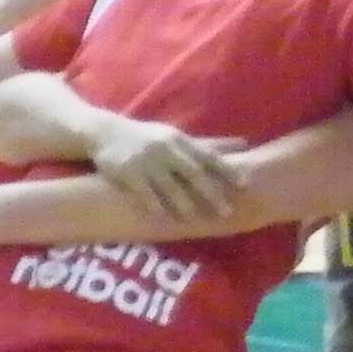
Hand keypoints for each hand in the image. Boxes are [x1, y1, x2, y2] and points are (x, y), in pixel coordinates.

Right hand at [90, 117, 244, 219]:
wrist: (105, 132)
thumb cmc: (150, 138)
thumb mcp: (179, 136)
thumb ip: (210, 144)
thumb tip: (247, 143)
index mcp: (181, 141)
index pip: (209, 156)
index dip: (228, 170)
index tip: (245, 185)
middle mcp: (166, 150)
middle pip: (193, 173)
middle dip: (211, 192)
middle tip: (227, 212)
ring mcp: (146, 161)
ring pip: (168, 185)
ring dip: (183, 203)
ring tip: (195, 219)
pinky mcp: (126, 171)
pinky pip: (142, 192)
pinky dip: (154, 204)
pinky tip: (163, 217)